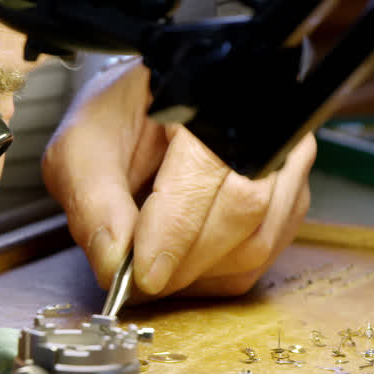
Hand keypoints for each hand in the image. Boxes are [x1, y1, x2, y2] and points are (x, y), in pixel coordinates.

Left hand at [43, 61, 313, 299]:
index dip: (176, 228)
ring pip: (258, 243)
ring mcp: (286, 163)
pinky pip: (262, 257)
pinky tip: (183, 261)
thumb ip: (93, 200)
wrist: (152, 105)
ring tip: (155, 265)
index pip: (209, 169)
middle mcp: (265, 124)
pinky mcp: (288, 199)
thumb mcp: (84, 145)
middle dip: (185, 260)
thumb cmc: (121, 116)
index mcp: (212, 95)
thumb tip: (114, 262)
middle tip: (138, 279)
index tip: (143, 272)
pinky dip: (216, 274)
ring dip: (200, 272)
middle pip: (244, 211)